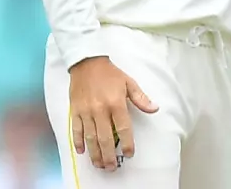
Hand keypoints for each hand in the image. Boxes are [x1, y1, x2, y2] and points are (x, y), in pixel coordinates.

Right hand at [69, 56, 157, 170]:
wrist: (87, 62)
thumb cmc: (110, 74)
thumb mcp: (129, 83)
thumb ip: (141, 98)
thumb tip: (155, 109)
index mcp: (116, 103)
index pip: (123, 128)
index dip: (127, 143)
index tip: (129, 153)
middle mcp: (100, 110)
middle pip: (105, 138)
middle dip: (109, 155)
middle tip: (111, 167)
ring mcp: (86, 112)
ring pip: (90, 138)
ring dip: (94, 153)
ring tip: (99, 164)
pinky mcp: (75, 111)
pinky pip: (76, 130)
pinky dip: (78, 142)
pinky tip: (82, 152)